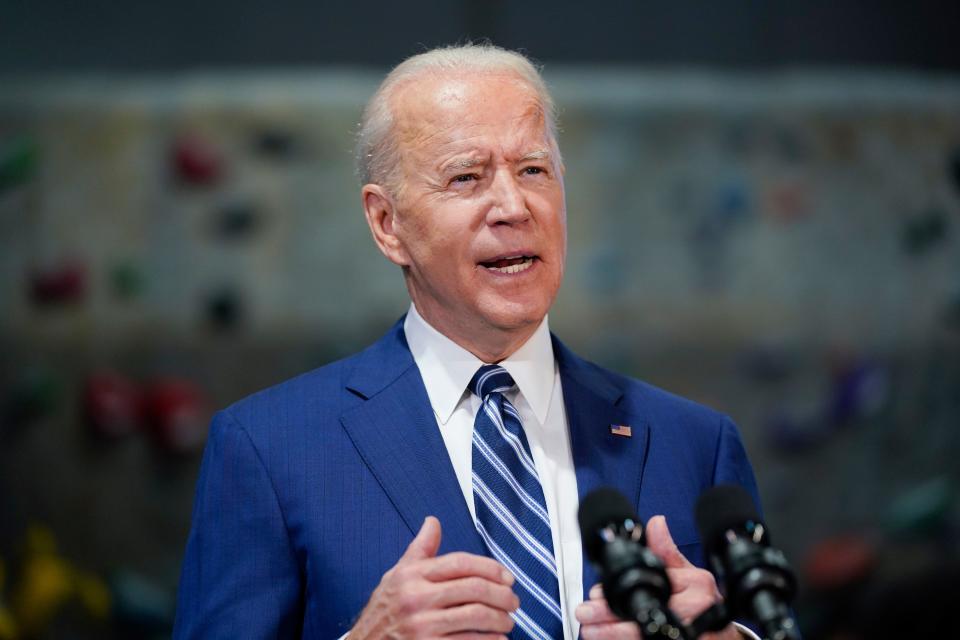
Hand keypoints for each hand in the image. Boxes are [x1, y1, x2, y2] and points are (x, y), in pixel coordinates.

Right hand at [349, 516, 518, 638]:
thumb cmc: (384, 610)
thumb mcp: (397, 575)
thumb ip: (420, 550)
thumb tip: (433, 522)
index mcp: (413, 575)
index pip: (461, 563)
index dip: (490, 568)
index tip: (507, 577)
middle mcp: (416, 598)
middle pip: (473, 589)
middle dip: (502, 595)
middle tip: (514, 600)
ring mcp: (422, 625)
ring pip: (475, 616)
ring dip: (500, 619)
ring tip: (509, 620)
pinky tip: (498, 638)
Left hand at [575, 515, 740, 639]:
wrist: (722, 635)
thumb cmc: (701, 602)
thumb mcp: (686, 572)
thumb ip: (666, 551)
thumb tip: (656, 522)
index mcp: (697, 585)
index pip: (648, 590)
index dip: (617, 595)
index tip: (594, 594)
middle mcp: (696, 612)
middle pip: (645, 617)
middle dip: (609, 619)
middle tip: (585, 615)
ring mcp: (692, 635)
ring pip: (644, 637)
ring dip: (612, 636)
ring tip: (590, 631)